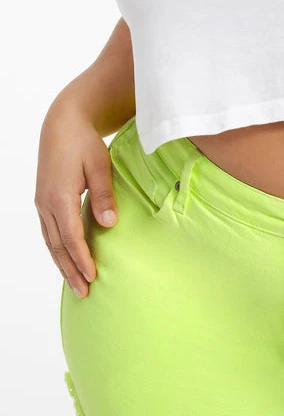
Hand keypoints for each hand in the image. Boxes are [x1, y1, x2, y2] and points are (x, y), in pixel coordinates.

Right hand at [35, 100, 119, 298]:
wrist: (63, 123)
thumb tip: (109, 224)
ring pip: (50, 242)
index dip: (82, 259)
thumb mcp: (100, 166)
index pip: (71, 237)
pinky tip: (66, 260)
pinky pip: (49, 232)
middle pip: (57, 246)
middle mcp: (46, 204)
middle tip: (84, 293)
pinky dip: (57, 249)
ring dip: (62, 264)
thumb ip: (104, 196)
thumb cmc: (84, 142)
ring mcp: (42, 203)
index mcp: (59, 197)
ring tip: (76, 284)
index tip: (94, 277)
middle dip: (71, 270)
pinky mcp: (44, 200)